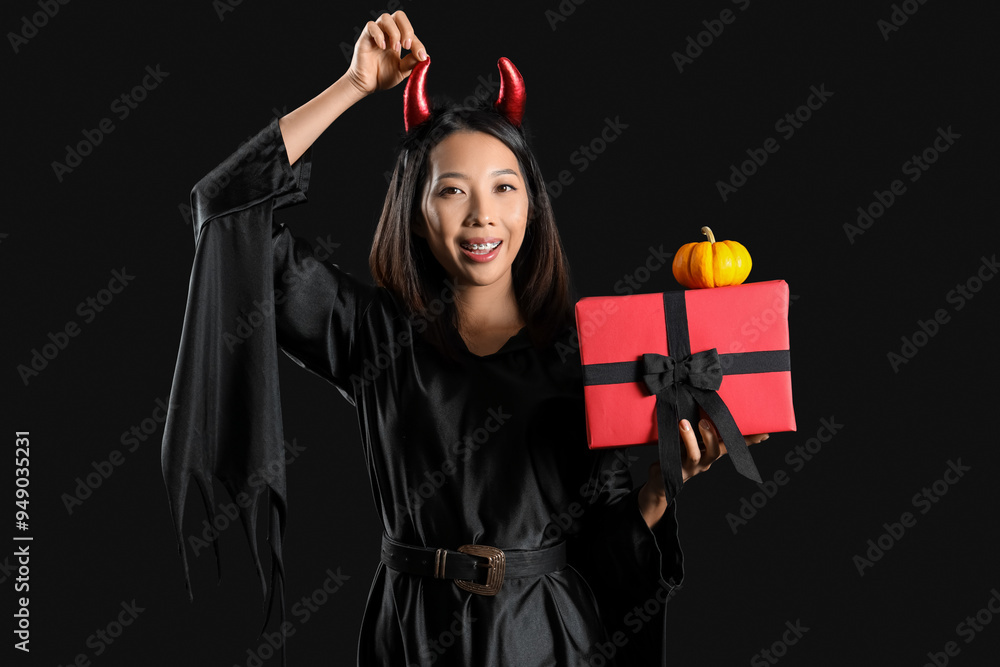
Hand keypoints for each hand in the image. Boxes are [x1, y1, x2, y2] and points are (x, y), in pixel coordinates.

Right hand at [347, 10, 428, 96]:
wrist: (367, 85)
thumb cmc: (383, 77)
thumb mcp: (402, 71)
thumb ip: (411, 62)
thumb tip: (424, 56)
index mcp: (398, 38)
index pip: (410, 32)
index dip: (417, 43)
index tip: (421, 56)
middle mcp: (387, 33)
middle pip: (399, 16)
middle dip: (406, 29)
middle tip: (407, 46)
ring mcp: (376, 34)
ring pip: (386, 18)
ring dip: (394, 32)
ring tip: (395, 48)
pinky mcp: (364, 38)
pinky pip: (371, 26)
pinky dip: (379, 35)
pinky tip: (383, 47)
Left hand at [643, 418, 768, 497]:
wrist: (659, 480)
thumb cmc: (676, 453)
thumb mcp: (689, 439)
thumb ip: (696, 426)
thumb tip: (701, 401)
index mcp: (711, 451)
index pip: (733, 445)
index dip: (749, 440)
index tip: (765, 433)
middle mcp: (705, 460)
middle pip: (718, 451)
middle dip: (716, 435)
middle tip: (707, 420)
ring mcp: (693, 467)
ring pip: (698, 454)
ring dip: (693, 437)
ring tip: (684, 422)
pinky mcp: (679, 470)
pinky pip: (681, 458)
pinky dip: (681, 442)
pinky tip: (677, 428)